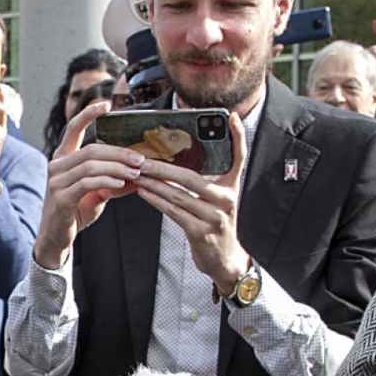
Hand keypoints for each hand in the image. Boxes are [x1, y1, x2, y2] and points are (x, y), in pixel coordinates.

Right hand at [33, 98, 135, 268]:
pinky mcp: (60, 198)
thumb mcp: (98, 192)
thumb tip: (140, 173)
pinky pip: (86, 183)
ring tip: (136, 173)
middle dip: (119, 152)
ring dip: (117, 167)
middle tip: (141, 159)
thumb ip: (115, 179)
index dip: (88, 114)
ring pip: (90, 164)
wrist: (56, 240)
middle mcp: (57, 165)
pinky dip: (106, 180)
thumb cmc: (75, 212)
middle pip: (91, 148)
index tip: (106, 104)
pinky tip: (120, 183)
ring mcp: (56, 181)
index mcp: (64, 158)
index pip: (73, 128)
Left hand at [131, 109, 253, 291]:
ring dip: (154, 184)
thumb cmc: (216, 223)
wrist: (224, 259)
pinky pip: (173, 212)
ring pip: (178, 195)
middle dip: (164, 167)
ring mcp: (214, 217)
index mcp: (232, 187)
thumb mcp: (220, 199)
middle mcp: (226, 199)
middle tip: (143, 159)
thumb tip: (179, 159)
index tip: (230, 116)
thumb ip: (208, 180)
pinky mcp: (200, 232)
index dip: (237, 136)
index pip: (238, 156)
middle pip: (192, 177)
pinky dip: (156, 200)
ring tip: (136, 174)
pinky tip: (143, 192)